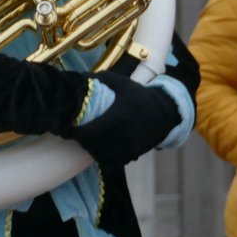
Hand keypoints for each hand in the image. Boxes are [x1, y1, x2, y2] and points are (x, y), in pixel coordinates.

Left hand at [58, 71, 180, 164]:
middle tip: (78, 135)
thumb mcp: (125, 84)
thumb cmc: (143, 97)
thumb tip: (84, 75)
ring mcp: (127, 146)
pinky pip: (115, 161)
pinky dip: (107, 157)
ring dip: (93, 151)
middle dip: (82, 142)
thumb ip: (104, 78)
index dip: (73, 133)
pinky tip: (105, 150)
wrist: (167, 111)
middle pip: (91, 147)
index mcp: (114, 119)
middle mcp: (120, 136)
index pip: (86, 133)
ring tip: (90, 143)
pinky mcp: (134, 153)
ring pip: (102, 156)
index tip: (68, 130)